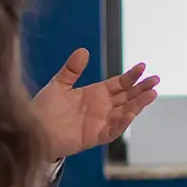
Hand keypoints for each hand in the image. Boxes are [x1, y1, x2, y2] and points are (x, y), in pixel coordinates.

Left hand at [31, 49, 160, 159]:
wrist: (31, 129)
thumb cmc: (44, 109)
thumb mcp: (58, 84)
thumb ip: (72, 69)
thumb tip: (83, 50)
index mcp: (96, 94)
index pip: (120, 84)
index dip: (132, 76)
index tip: (143, 67)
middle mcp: (102, 108)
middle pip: (127, 97)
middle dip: (142, 89)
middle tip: (156, 80)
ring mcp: (100, 122)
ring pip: (125, 112)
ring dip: (138, 104)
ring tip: (151, 94)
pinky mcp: (94, 136)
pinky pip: (112, 131)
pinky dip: (122, 123)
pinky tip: (131, 114)